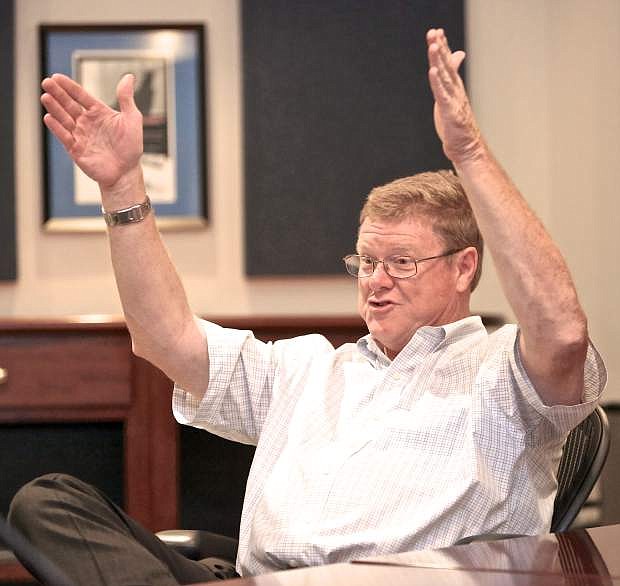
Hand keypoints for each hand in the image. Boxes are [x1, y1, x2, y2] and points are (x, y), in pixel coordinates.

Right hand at [41, 73, 142, 189]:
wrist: (126, 172)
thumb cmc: (131, 147)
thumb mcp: (132, 119)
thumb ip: (126, 98)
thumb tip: (128, 76)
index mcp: (98, 113)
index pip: (81, 96)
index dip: (69, 87)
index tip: (57, 77)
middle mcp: (87, 122)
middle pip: (69, 105)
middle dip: (57, 94)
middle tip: (46, 82)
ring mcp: (80, 135)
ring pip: (64, 119)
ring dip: (55, 108)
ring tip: (46, 97)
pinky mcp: (76, 149)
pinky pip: (64, 136)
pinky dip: (57, 127)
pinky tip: (49, 117)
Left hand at [426, 28, 484, 164]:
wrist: (466, 147)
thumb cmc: (457, 125)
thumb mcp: (451, 100)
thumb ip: (450, 82)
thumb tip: (455, 66)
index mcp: (454, 88)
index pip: (448, 64)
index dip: (443, 48)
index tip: (437, 32)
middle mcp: (455, 91)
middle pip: (446, 66)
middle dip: (440, 48)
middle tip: (434, 32)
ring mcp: (454, 101)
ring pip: (445, 78)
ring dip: (439, 61)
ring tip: (433, 46)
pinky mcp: (450, 113)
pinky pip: (442, 95)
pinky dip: (437, 83)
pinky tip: (433, 72)